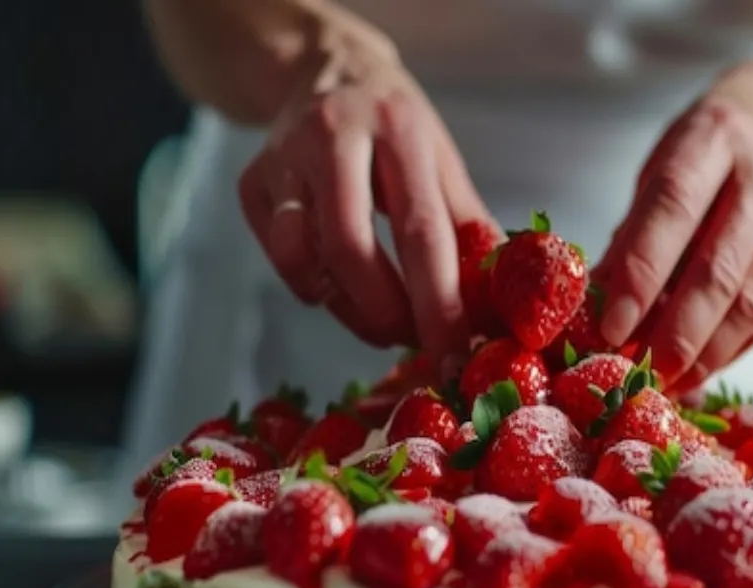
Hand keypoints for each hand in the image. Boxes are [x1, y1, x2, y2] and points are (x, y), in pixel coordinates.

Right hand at [239, 49, 491, 377]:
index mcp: (400, 131)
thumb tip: (501, 299)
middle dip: (386, 315)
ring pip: (302, 257)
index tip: (455, 355)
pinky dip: (311, 286)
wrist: (327, 68)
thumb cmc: (396, 127)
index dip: (440, 303)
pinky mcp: (251, 179)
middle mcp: (335, 136)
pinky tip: (336, 283)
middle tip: (413, 343)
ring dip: (345, 308)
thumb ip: (469, 224)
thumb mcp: (441, 158)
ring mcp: (285, 157)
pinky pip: (278, 255)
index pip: (423, 231)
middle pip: (352, 249)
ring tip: (378, 315)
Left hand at [597, 63, 752, 392]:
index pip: (672, 209)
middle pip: (717, 269)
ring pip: (748, 304)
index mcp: (712, 139)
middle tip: (638, 373)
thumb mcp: (657, 171)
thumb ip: (630, 234)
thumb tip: (591, 308)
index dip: (640, 273)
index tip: (611, 327)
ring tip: (664, 380)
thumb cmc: (703, 159)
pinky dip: (728, 351)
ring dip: (703, 353)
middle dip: (674, 332)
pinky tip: (697, 367)